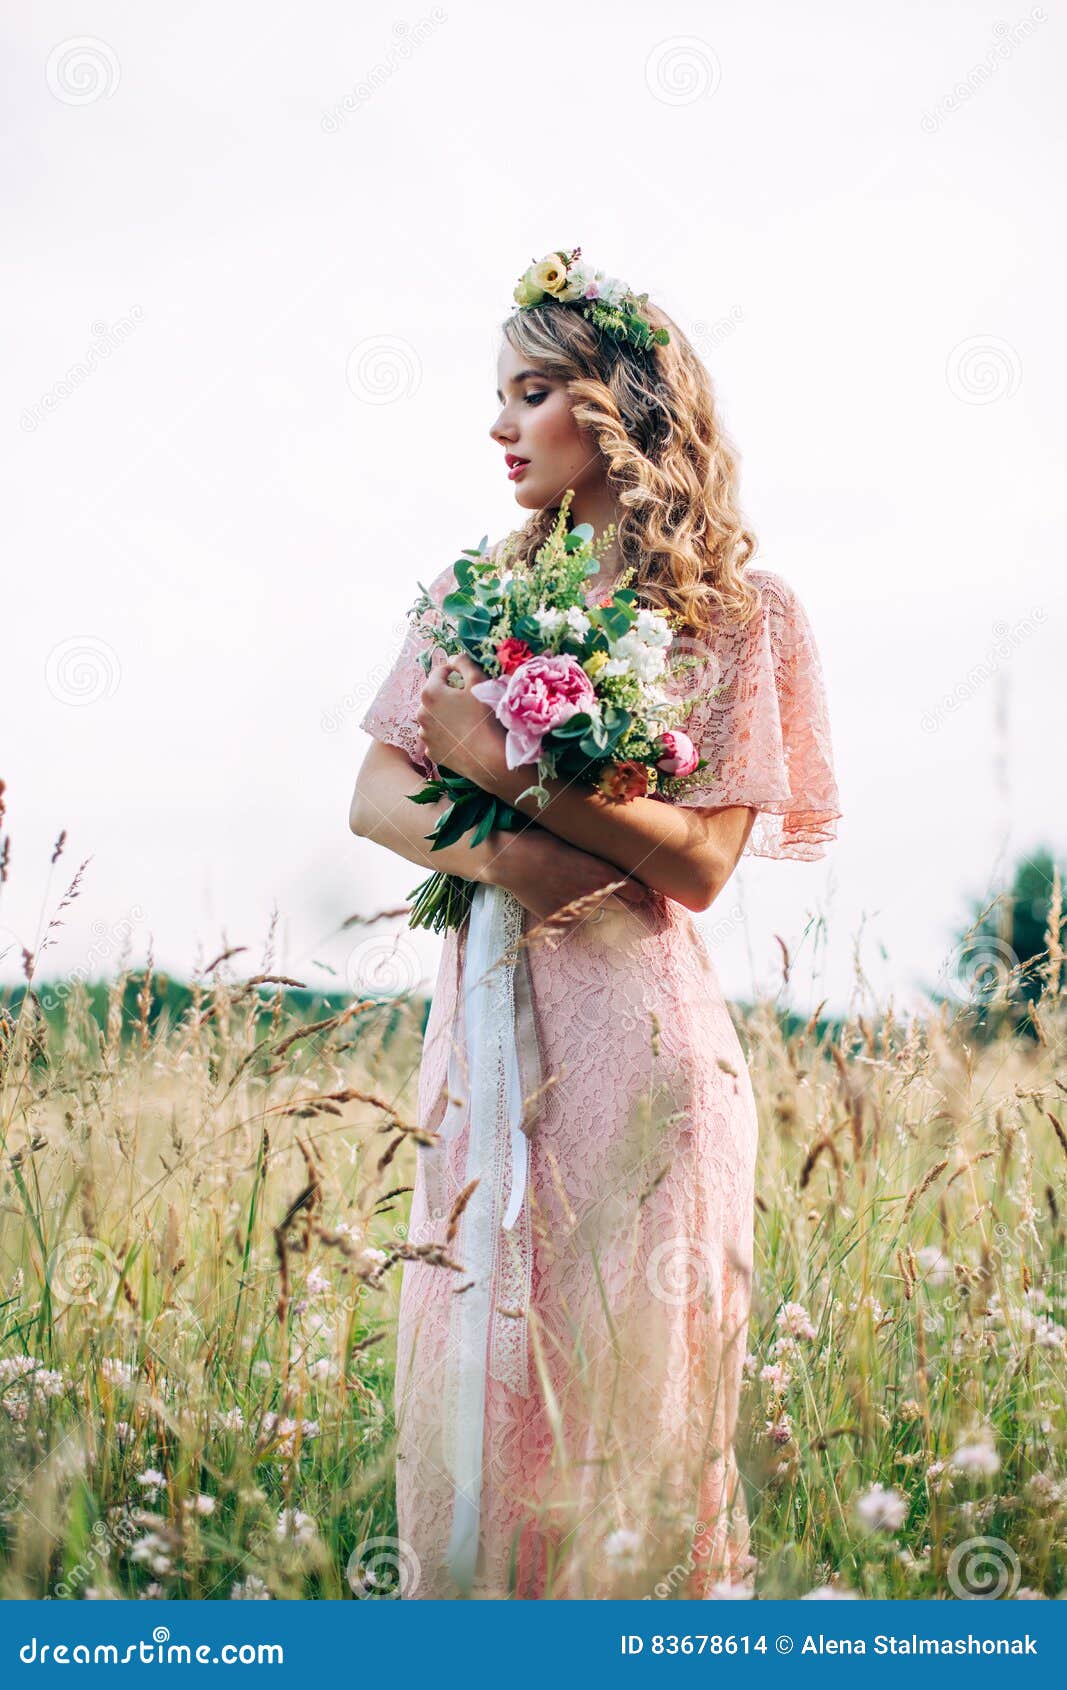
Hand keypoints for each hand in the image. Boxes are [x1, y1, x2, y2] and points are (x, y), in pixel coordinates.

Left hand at [415, 653, 505, 786]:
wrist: (488, 756)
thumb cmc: (484, 717)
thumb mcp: (478, 682)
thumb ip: (464, 663)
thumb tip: (454, 656)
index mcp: (430, 693)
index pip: (439, 672)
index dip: (454, 671)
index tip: (466, 677)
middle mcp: (421, 713)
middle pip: (434, 696)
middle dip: (447, 694)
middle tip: (467, 700)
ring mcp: (424, 734)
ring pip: (433, 717)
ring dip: (444, 715)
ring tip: (464, 720)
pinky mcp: (431, 751)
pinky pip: (436, 736)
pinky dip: (445, 734)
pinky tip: (461, 736)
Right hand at [492, 827, 652, 928]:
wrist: (512, 860)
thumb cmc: (543, 843)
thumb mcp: (577, 844)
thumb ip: (597, 860)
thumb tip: (613, 866)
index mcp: (603, 874)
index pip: (636, 892)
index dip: (639, 893)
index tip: (639, 893)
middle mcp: (595, 895)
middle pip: (623, 909)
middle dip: (623, 904)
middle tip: (620, 899)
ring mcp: (577, 912)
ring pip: (598, 917)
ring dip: (595, 909)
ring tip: (579, 895)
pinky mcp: (559, 922)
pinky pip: (572, 924)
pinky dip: (569, 917)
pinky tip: (558, 901)